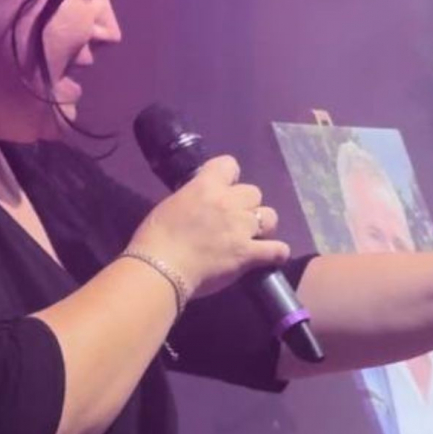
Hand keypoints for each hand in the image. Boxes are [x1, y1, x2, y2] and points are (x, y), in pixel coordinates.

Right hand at [129, 155, 289, 298]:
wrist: (160, 269)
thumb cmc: (155, 238)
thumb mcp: (172, 204)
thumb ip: (193, 198)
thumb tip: (201, 205)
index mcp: (206, 186)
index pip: (230, 164)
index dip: (229, 176)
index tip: (224, 188)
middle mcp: (229, 202)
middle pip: (254, 193)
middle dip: (246, 205)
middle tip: (235, 219)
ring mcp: (242, 228)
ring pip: (270, 217)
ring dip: (263, 225)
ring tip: (253, 236)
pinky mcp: (248, 253)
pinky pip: (277, 249)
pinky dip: (276, 253)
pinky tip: (271, 256)